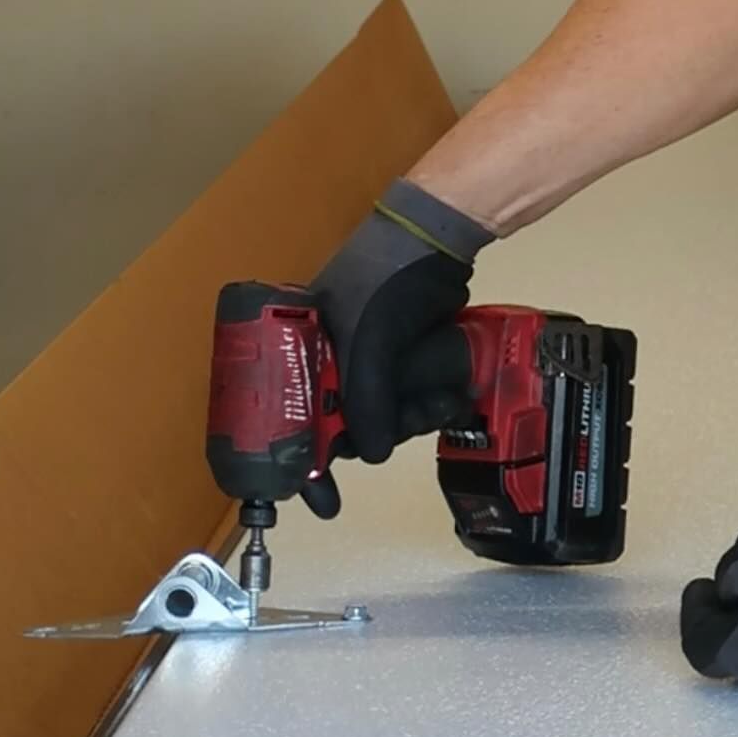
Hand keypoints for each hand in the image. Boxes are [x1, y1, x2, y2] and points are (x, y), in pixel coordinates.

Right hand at [302, 181, 491, 517]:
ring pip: (382, 412)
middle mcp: (325, 355)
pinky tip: (449, 397)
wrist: (439, 236)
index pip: (289, 413)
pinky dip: (427, 403)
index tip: (318, 500)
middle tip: (402, 430)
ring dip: (412, 417)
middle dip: (375, 433)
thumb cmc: (386, 278)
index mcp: (297, 345)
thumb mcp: (368, 342)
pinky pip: (408, 395)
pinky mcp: (402, 353)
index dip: (300, 460)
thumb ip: (367, 401)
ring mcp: (366, 354)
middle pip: (342, 420)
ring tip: (440, 403)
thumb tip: (370, 454)